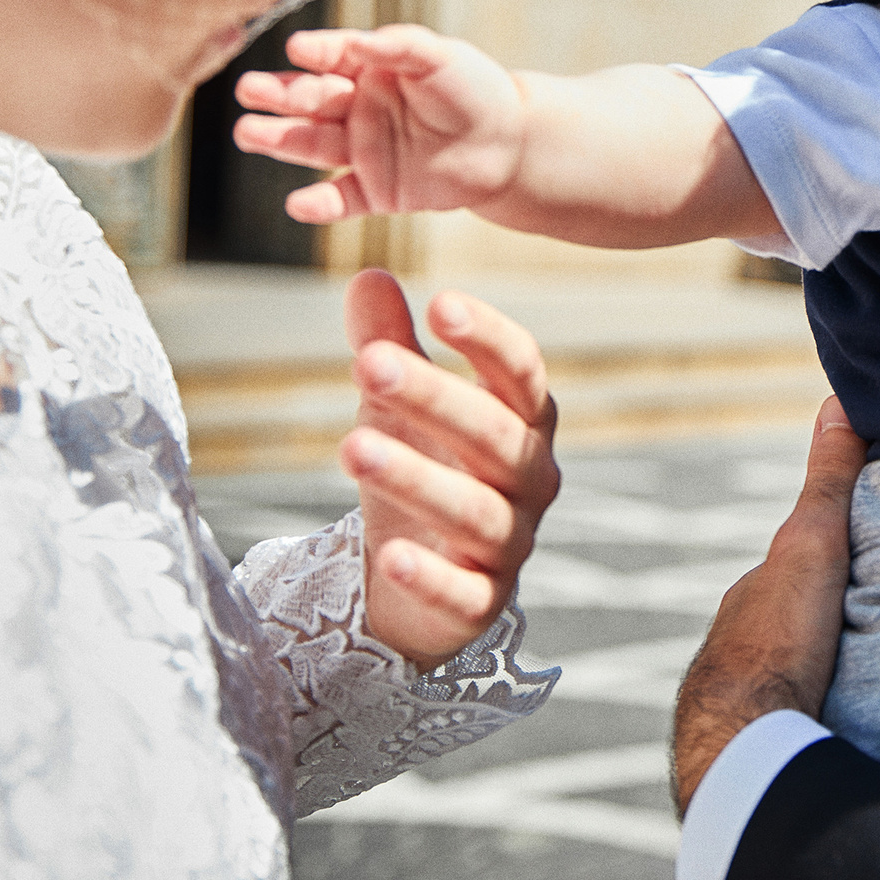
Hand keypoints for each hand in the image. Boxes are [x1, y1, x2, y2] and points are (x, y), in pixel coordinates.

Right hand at [234, 24, 525, 223]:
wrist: (510, 144)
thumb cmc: (476, 89)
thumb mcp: (439, 56)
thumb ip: (398, 46)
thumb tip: (355, 41)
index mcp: (370, 70)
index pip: (333, 58)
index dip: (317, 53)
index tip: (298, 50)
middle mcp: (358, 109)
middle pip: (312, 101)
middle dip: (280, 96)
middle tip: (249, 90)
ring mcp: (364, 150)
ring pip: (314, 145)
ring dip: (281, 140)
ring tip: (247, 132)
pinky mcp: (377, 190)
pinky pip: (343, 199)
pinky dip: (321, 204)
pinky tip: (298, 204)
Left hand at [336, 270, 560, 666]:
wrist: (426, 582)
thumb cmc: (428, 469)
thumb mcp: (403, 409)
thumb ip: (391, 346)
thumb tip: (368, 276)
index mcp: (523, 421)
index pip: (521, 372)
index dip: (487, 338)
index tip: (441, 301)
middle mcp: (530, 478)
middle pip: (494, 435)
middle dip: (434, 398)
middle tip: (369, 364)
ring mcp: (511, 543)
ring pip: (475, 511)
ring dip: (416, 478)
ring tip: (349, 446)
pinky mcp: (481, 603)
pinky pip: (464, 591)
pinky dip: (431, 576)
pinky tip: (391, 557)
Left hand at [670, 397, 867, 813]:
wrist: (743, 740)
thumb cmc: (777, 638)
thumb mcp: (813, 543)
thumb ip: (828, 482)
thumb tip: (837, 400)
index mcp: (753, 595)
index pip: (795, 567)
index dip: (831, 562)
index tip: (869, 566)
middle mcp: (738, 639)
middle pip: (792, 618)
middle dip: (826, 620)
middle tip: (879, 625)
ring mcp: (740, 691)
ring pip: (788, 668)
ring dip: (819, 669)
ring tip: (868, 678)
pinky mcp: (749, 739)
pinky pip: (788, 712)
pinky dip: (811, 709)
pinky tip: (838, 721)